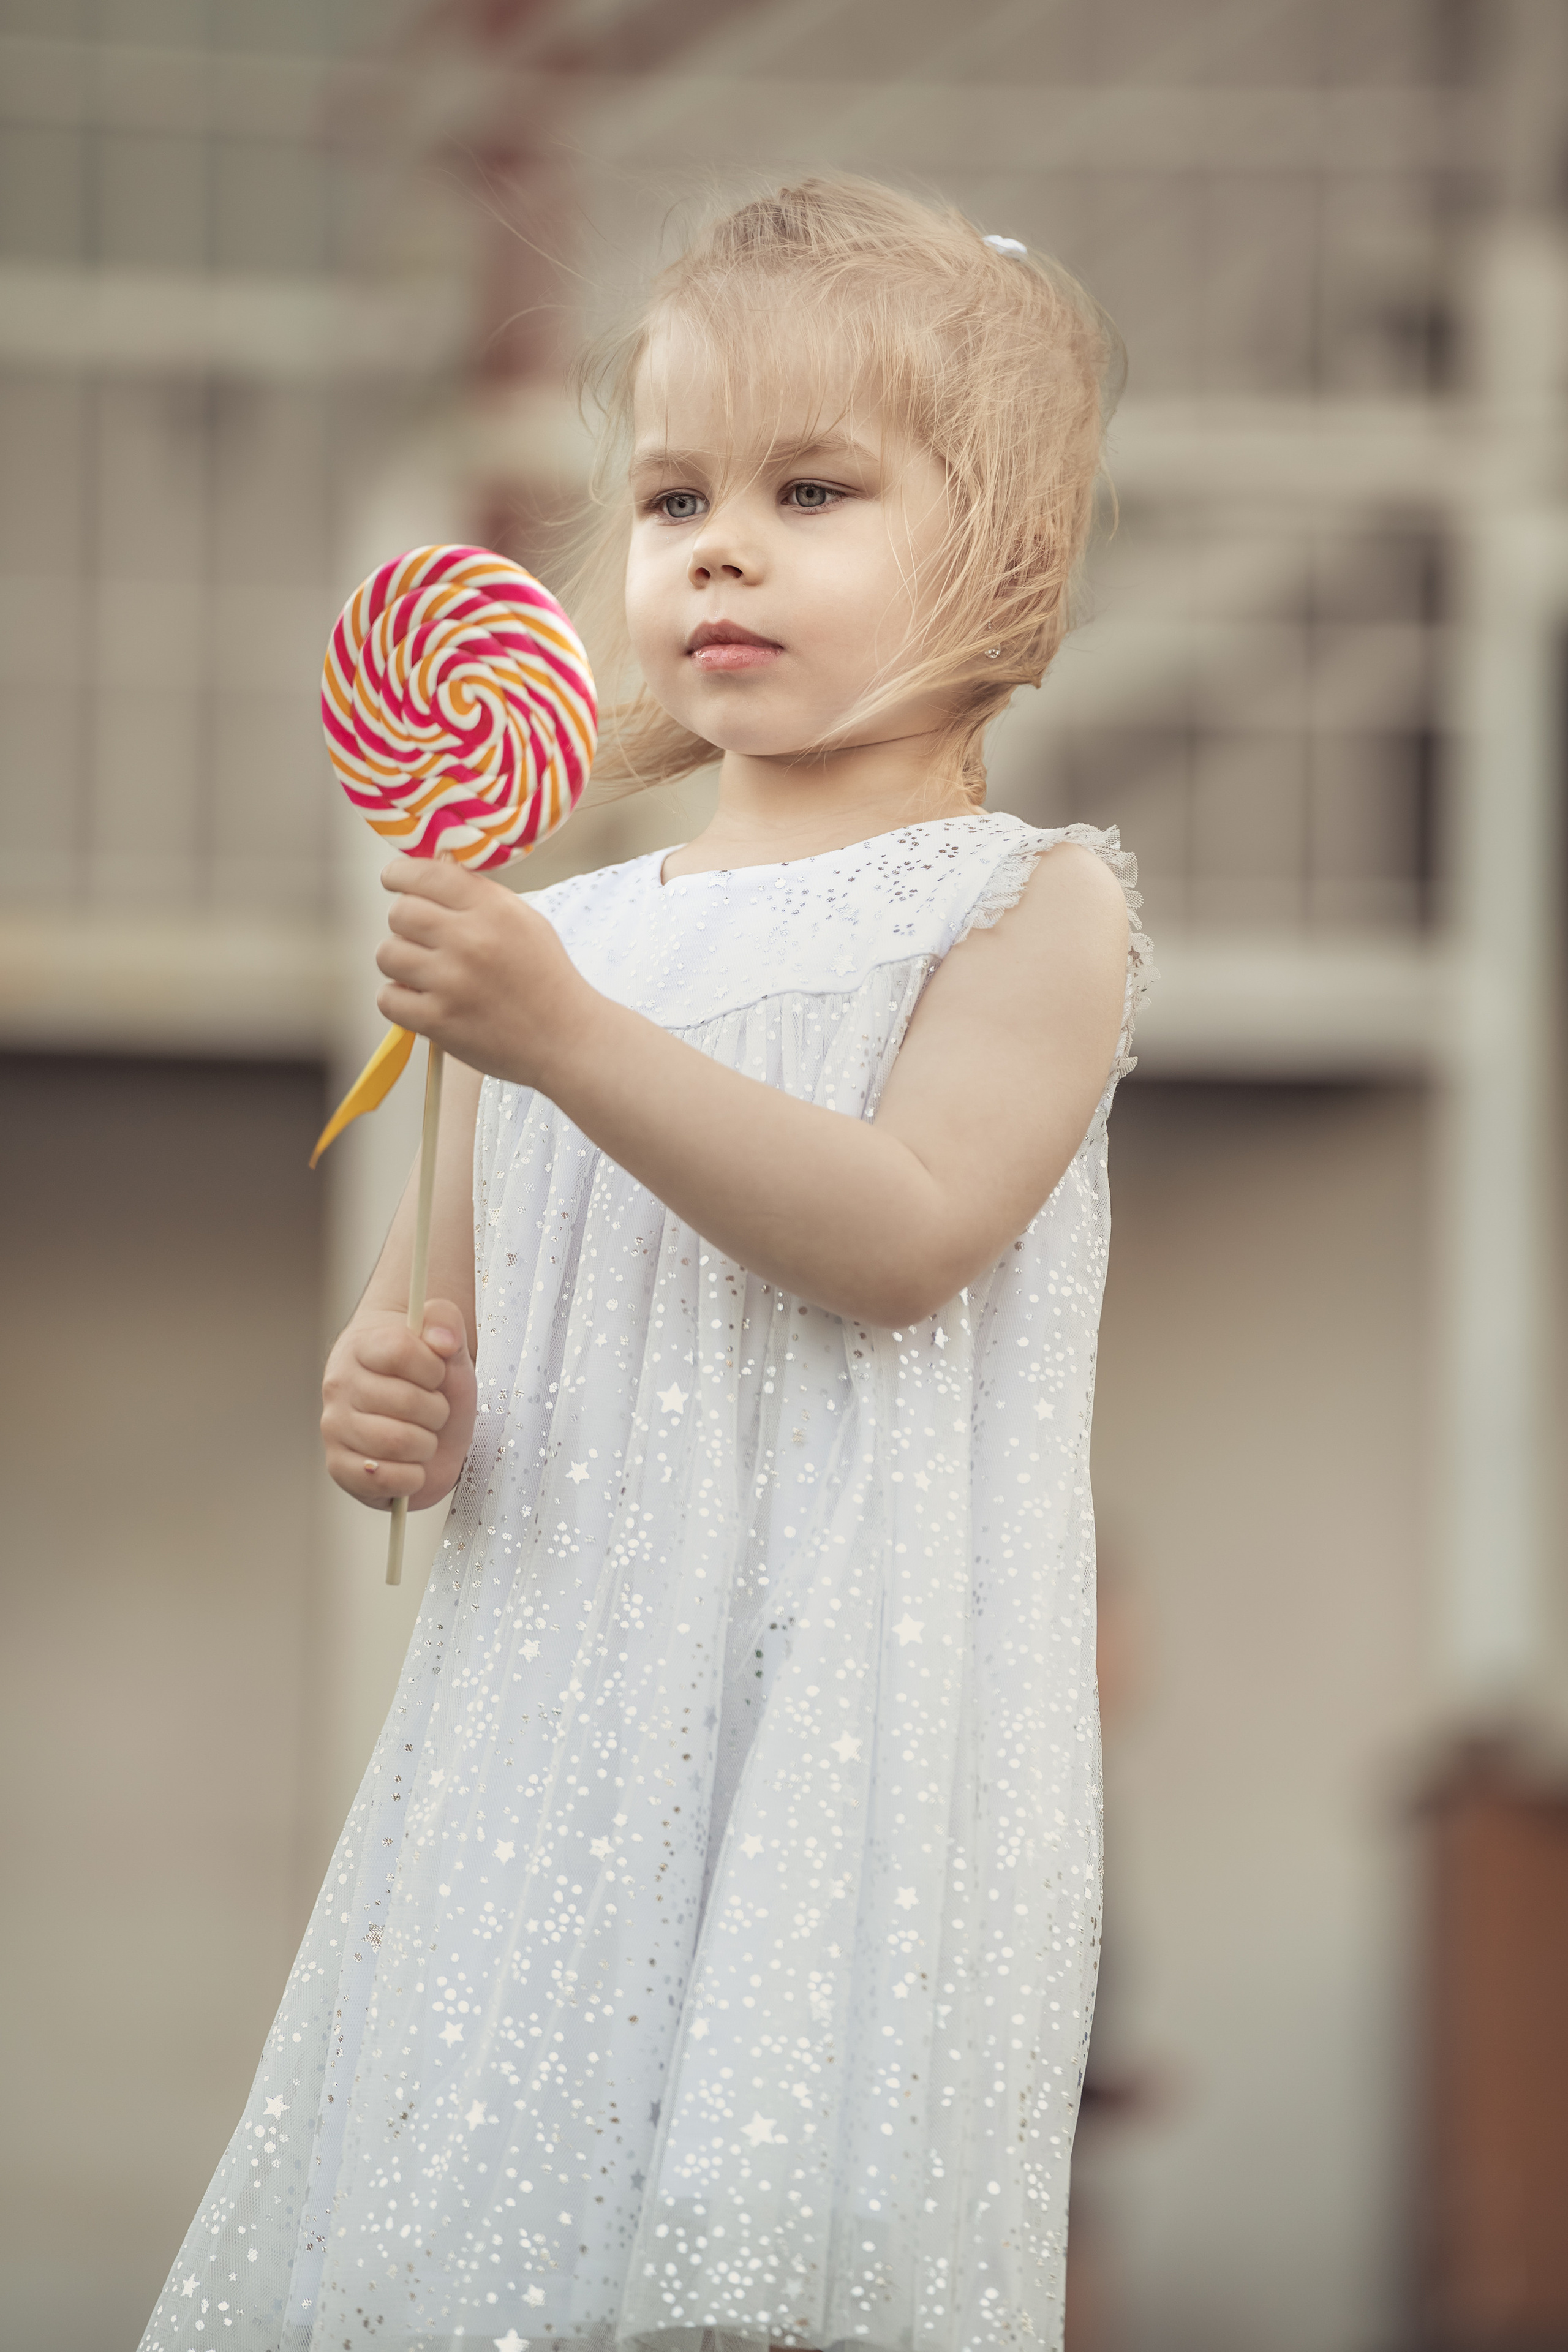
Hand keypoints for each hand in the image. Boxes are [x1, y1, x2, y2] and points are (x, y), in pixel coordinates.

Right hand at [321, 1301, 476, 1510]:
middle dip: (437, 1411)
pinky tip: (410, 1463)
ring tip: (421, 1435)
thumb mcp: (447, 1344)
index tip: (436, 1374)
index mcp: (362, 1347)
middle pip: (407, 1402)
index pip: (401, 1350)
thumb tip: (442, 1340)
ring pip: (398, 1442)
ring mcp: (335, 1427)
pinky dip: (410, 1477)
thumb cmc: (428, 1378)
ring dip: (426, 1444)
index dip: (433, 1367)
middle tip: (432, 1410)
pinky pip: (382, 1478)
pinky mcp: (338, 1466)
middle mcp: (340, 1385)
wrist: (417, 1416)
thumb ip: (446, 1322)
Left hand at [374, 857, 589, 1088]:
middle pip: (399, 913)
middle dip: (404, 924)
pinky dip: (399, 1000)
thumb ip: (479, 897)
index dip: (399, 874)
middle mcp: (470, 940)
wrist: (568, 1039)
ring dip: (400, 962)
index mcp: (493, 909)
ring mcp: (452, 983)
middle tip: (421, 938)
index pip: (425, 874)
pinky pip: (387, 998)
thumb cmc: (545, 979)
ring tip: (426, 973)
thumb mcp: (524, 921)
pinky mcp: (438, 1021)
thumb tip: (427, 881)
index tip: (393, 880)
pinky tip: (422, 1001)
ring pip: (387, 954)